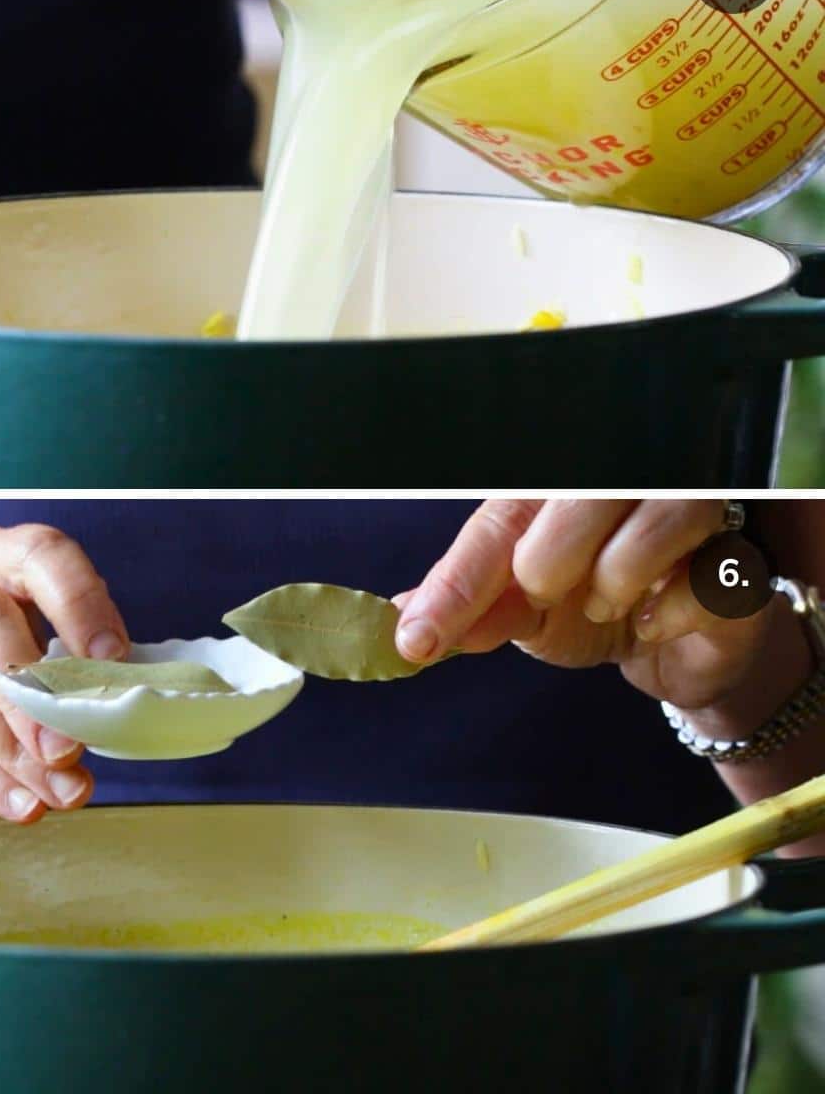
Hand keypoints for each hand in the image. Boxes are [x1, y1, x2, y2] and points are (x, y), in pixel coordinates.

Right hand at [0, 524, 128, 827]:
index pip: (37, 553)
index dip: (79, 601)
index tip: (114, 658)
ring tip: (61, 788)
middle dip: (36, 687)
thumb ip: (67, 674)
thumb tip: (120, 708)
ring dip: (14, 744)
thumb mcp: (28, 668)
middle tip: (74, 745)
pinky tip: (19, 801)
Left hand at [394, 500, 810, 728]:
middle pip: (581, 494)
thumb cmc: (591, 607)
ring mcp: (687, 512)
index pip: (495, 521)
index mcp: (552, 491)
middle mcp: (620, 485)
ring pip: (658, 518)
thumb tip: (398, 626)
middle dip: (548, 565)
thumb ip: (467, 610)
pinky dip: (670, 609)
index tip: (417, 642)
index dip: (454, 584)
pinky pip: (710, 574)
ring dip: (616, 580)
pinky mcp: (737, 559)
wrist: (674, 650)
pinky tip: (655, 620)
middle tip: (548, 594)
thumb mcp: (519, 614)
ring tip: (605, 603)